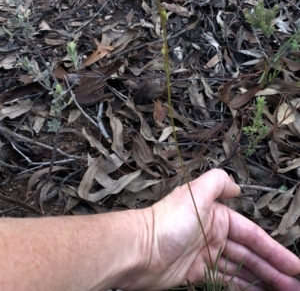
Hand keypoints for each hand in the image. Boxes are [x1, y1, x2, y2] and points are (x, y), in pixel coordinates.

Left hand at [128, 169, 299, 290]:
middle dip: (273, 270)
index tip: (295, 267)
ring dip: (261, 280)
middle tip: (294, 287)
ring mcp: (205, 254)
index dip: (275, 251)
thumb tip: (237, 187)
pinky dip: (241, 286)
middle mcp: (212, 234)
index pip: (252, 235)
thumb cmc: (169, 221)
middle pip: (249, 254)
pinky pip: (224, 279)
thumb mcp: (195, 192)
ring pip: (239, 268)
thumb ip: (218, 182)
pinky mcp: (195, 272)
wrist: (139, 249)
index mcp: (216, 216)